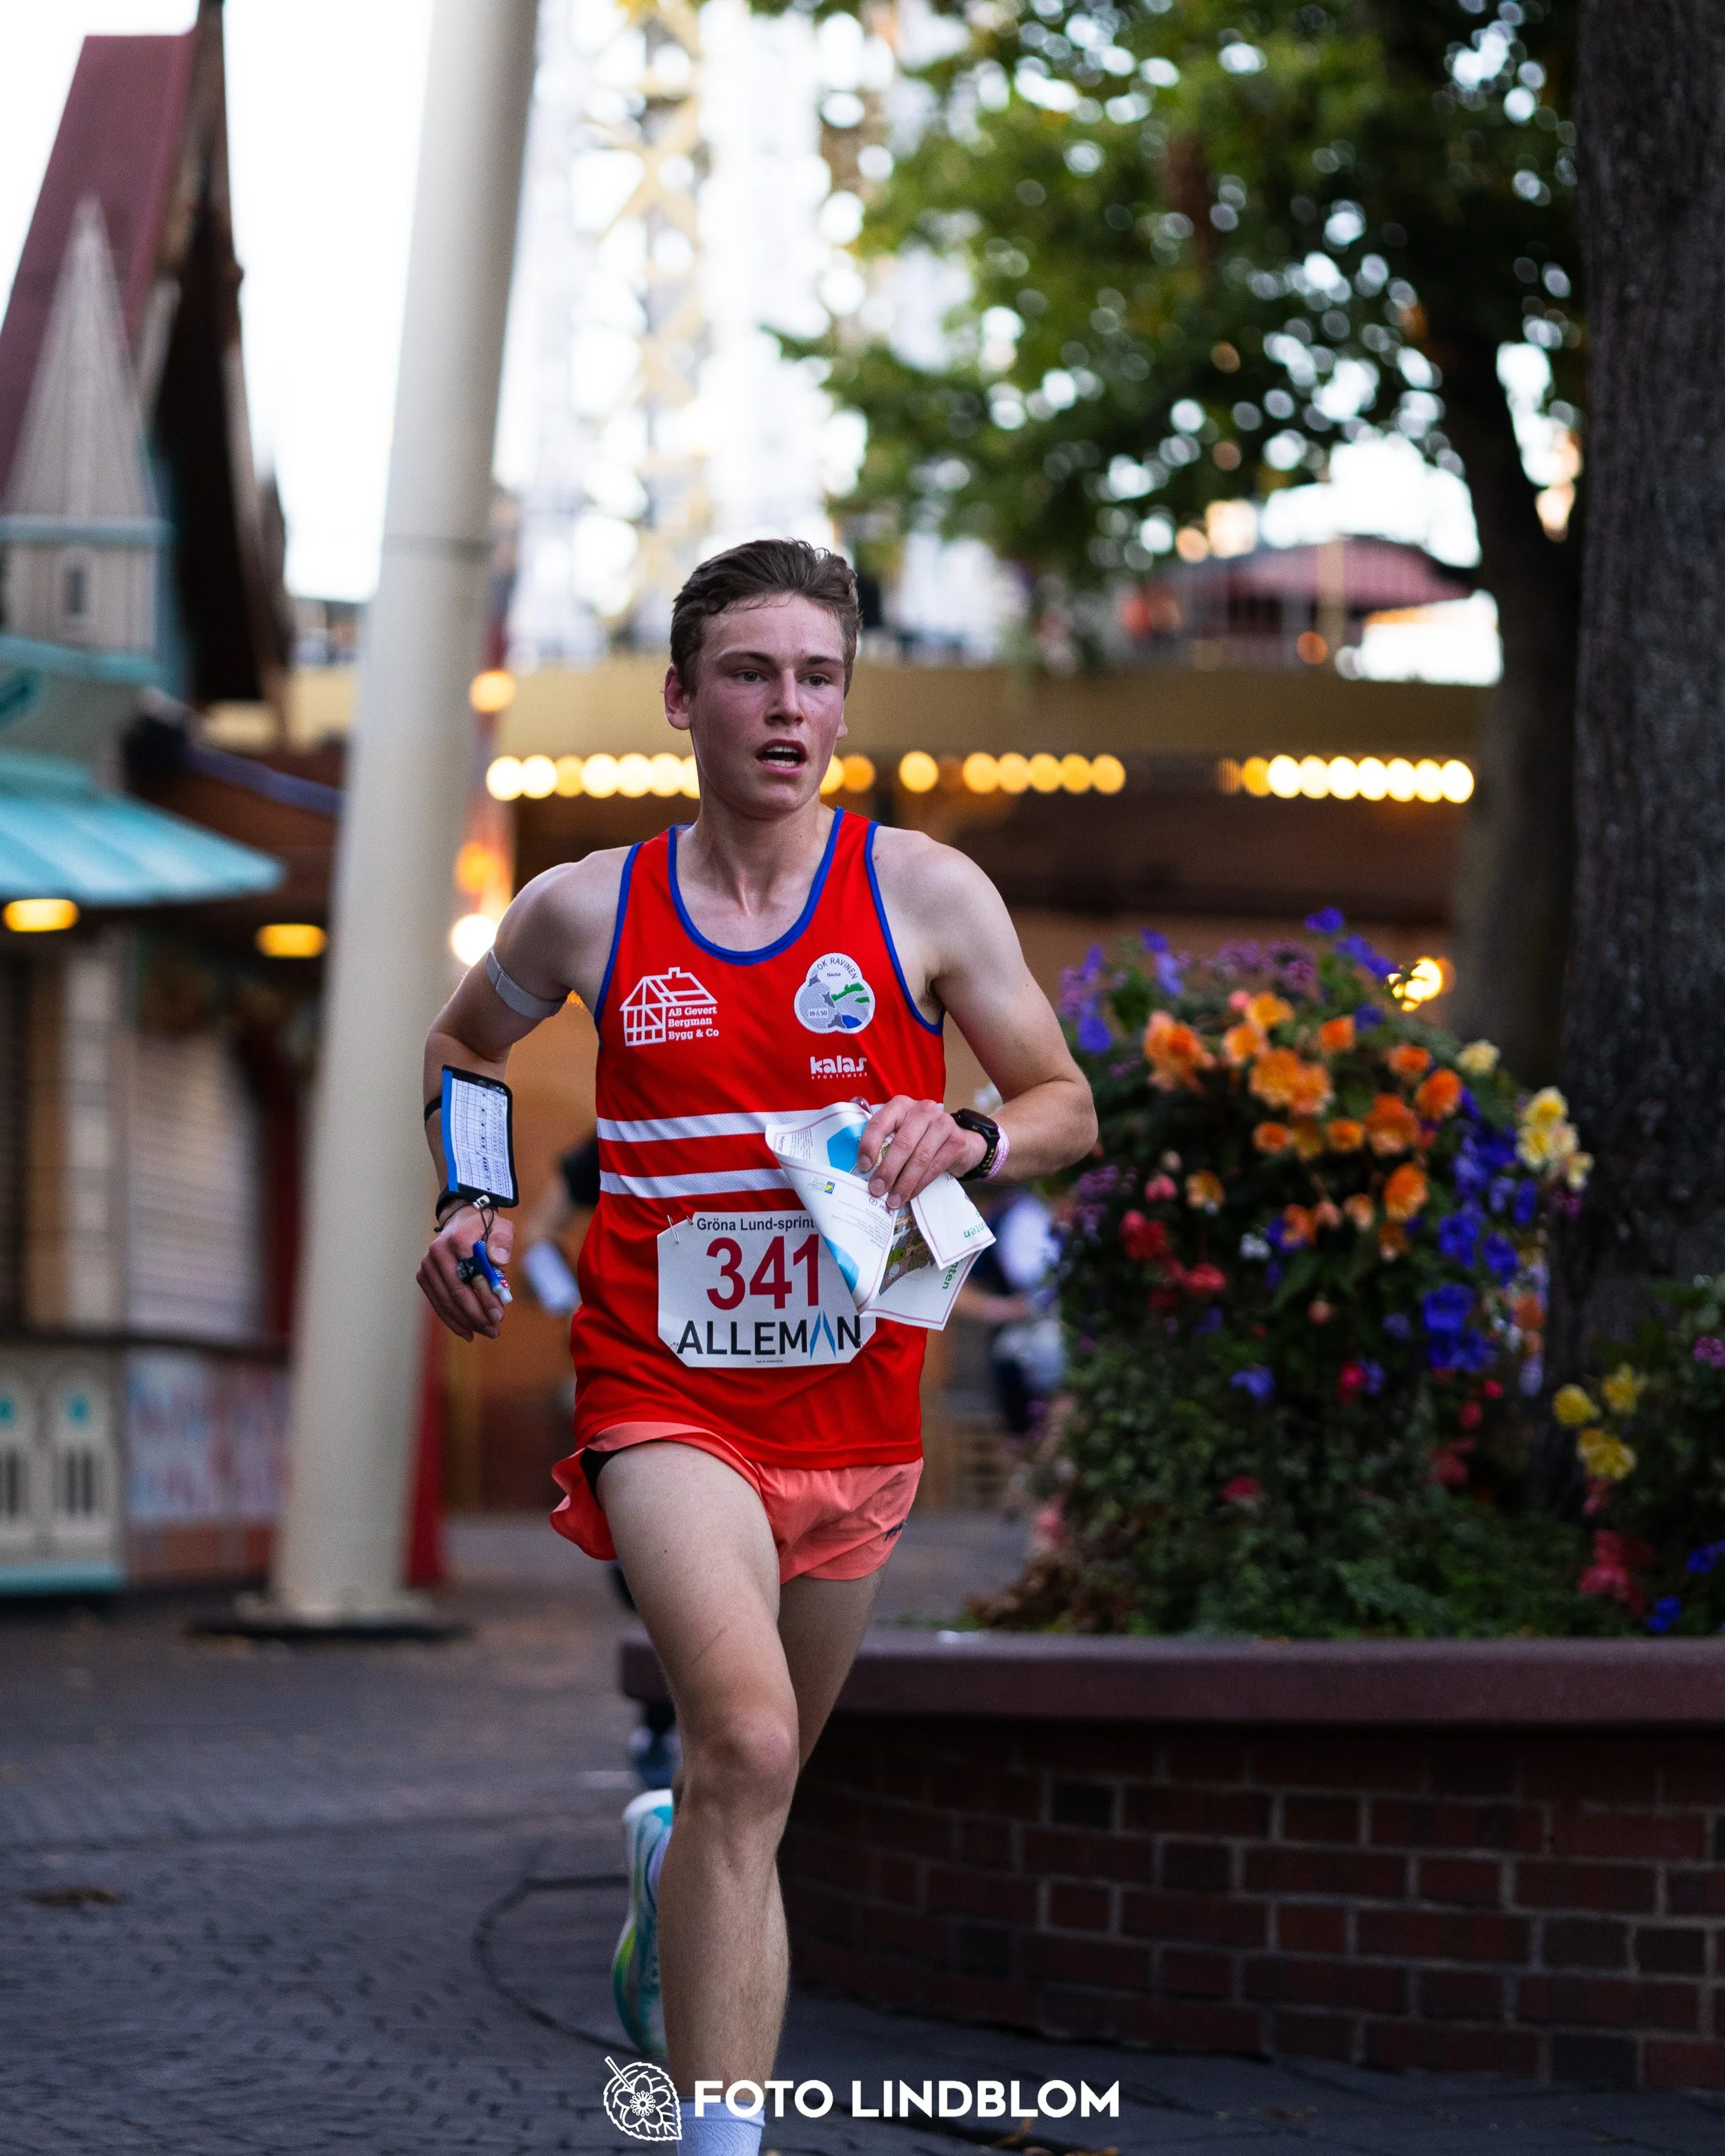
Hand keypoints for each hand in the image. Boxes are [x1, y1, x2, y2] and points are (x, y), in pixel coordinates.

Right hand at [417, 1207, 515, 1340]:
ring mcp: (427, 1265)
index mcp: (458, 1240)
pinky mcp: (423, 1276)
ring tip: (486, 1332)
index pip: (472, 1276)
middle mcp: (437, 1253)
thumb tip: (498, 1260)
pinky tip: (467, 1331)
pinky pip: (438, 1303)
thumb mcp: (502, 1229)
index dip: (486, 1298)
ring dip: (466, 1322)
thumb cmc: (485, 1229)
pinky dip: (452, 1320)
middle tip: (494, 1330)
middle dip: (477, 1315)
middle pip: (456, 1293)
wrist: (461, 1221)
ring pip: (445, 1302)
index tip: (499, 1316)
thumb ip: (502, 1242)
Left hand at [855, 1096, 986, 1208]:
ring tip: (893, 1200)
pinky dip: (920, 1184)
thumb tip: (862, 1171)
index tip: (863, 1166)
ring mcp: (942, 1123)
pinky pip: (935, 1166)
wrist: (957, 1141)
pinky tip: (910, 1195)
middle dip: (887, 1170)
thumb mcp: (900, 1132)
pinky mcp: (956, 1140)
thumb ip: (883, 1142)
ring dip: (904, 1182)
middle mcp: (922, 1110)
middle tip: (876, 1190)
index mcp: (901, 1105)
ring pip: (920, 1157)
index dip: (869, 1145)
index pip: (880, 1122)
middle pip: (902, 1143)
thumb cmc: (920, 1138)